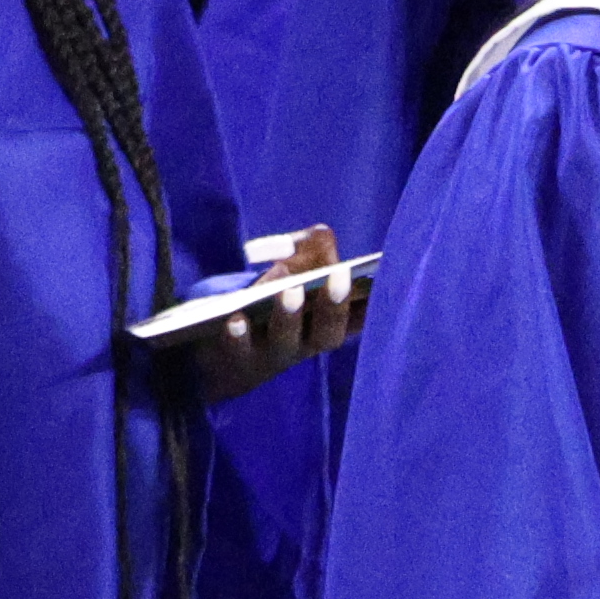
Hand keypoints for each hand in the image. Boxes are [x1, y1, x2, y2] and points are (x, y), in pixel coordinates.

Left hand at [188, 223, 364, 407]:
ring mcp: (272, 356)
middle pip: (327, 333)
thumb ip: (309, 250)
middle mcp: (305, 345)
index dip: (372, 304)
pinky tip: (236, 319)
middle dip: (335, 305)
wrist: (216, 355)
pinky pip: (239, 352)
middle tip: (341, 276)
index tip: (383, 281)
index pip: (356, 318)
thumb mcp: (291, 272)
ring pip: (286, 341)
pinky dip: (239, 336)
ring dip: (290, 315)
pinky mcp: (237, 363)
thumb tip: (322, 236)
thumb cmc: (265, 303)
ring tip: (291, 289)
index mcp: (325, 323)